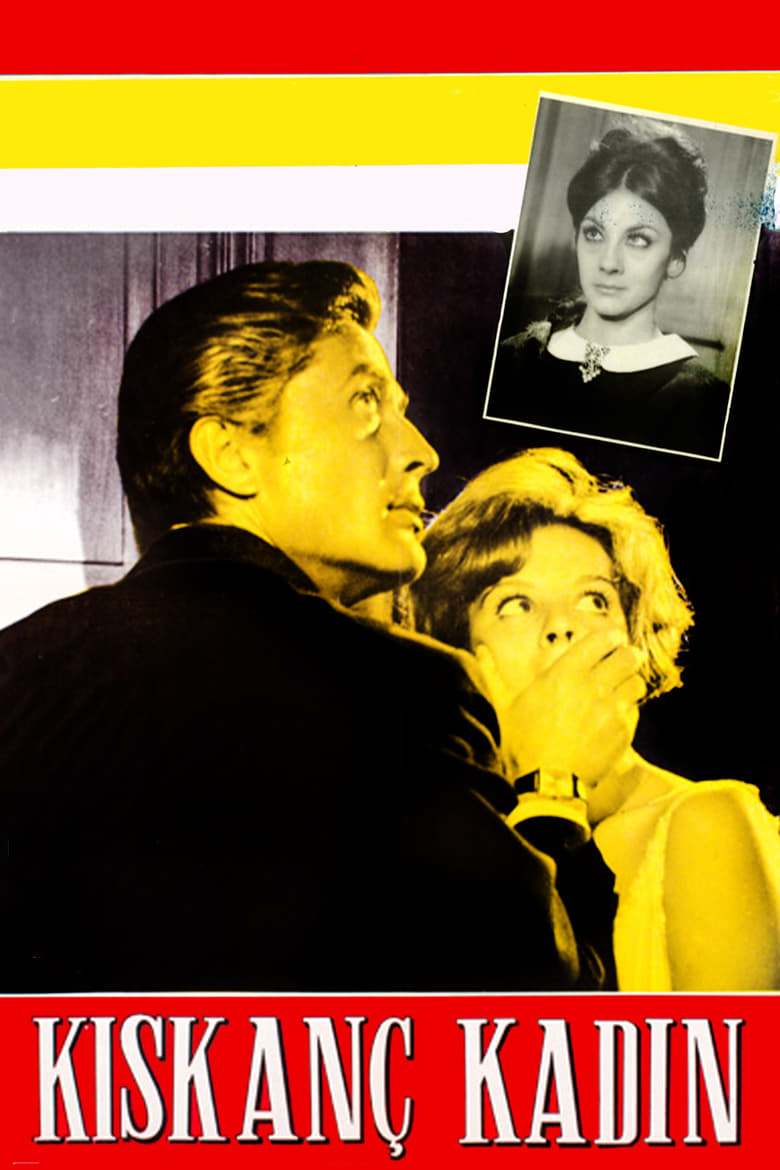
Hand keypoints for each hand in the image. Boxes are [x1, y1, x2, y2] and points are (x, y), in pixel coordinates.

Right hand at [474, 627, 644, 785]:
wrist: (546, 782)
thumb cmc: (523, 741)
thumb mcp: (505, 706)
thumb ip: (495, 675)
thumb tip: (480, 651)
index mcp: (564, 673)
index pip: (601, 640)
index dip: (610, 637)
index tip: (612, 639)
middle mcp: (592, 686)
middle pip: (627, 657)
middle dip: (628, 656)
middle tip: (625, 661)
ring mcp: (611, 709)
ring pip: (636, 683)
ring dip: (631, 683)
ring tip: (624, 689)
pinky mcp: (623, 732)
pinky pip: (634, 712)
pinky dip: (629, 712)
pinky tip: (617, 718)